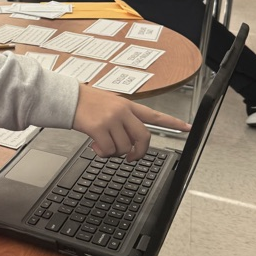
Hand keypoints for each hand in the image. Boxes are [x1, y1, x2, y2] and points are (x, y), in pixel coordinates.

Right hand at [72, 83, 189, 158]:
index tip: (188, 128)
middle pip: (143, 137)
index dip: (173, 123)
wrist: (67, 97)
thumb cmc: (87, 103)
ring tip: (103, 146)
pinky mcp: (99, 128)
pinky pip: (109, 150)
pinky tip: (95, 146)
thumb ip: (123, 119)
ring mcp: (111, 119)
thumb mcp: (110, 104)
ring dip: (115, 153)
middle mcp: (122, 111)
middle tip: (132, 157)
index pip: (155, 114)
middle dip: (140, 152)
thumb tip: (127, 144)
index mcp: (128, 105)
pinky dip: (103, 153)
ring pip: (124, 147)